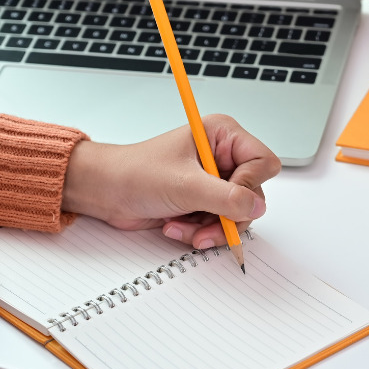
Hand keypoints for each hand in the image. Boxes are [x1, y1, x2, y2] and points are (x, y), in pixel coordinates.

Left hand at [63, 114, 280, 248]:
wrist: (106, 192)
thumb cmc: (135, 173)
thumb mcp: (184, 185)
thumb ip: (226, 197)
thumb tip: (256, 206)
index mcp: (221, 136)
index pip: (262, 162)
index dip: (249, 185)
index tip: (227, 200)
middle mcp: (221, 157)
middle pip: (253, 194)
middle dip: (228, 216)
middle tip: (206, 227)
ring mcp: (213, 181)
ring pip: (237, 215)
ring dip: (211, 229)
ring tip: (184, 227)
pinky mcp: (203, 202)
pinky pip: (220, 225)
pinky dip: (200, 232)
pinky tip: (176, 226)